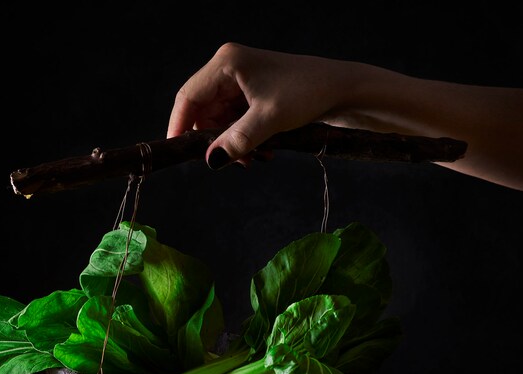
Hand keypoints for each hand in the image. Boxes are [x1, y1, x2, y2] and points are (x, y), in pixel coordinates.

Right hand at [167, 43, 362, 167]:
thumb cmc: (309, 93)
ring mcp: (239, 81)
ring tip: (254, 158)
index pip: (188, 96)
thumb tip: (211, 161)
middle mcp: (229, 68)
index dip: (179, 125)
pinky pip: (233, 121)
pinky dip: (242, 139)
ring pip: (218, 120)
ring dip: (231, 143)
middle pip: (201, 111)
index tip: (178, 151)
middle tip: (230, 162)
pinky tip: (260, 151)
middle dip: (213, 140)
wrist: (344, 89)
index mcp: (227, 63)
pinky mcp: (250, 93)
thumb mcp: (270, 120)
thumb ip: (237, 141)